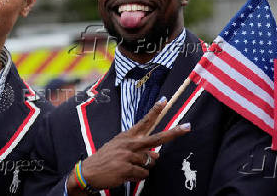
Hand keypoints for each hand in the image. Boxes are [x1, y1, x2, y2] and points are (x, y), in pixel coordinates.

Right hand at [67, 99, 190, 193]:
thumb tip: (156, 155)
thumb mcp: (118, 147)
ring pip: (151, 161)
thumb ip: (138, 149)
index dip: (155, 111)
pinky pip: (144, 174)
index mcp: (127, 136)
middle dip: (174, 133)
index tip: (164, 101)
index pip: (144, 121)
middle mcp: (130, 143)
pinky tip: (126, 174)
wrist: (89, 172)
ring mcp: (129, 155)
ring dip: (143, 167)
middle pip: (157, 138)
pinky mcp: (127, 168)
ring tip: (129, 167)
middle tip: (188, 127)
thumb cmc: (105, 159)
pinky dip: (137, 176)